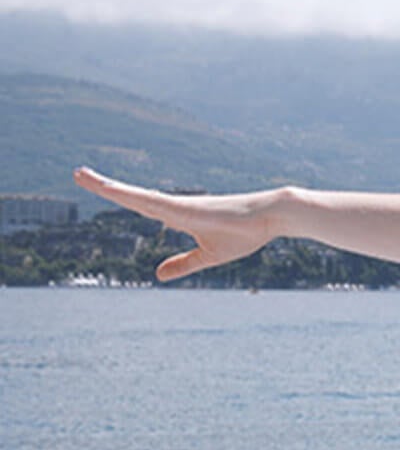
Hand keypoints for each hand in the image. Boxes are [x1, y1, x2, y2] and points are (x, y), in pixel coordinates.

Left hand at [73, 167, 279, 280]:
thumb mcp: (209, 256)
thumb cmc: (246, 233)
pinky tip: (112, 190)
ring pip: (135, 196)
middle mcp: (172, 206)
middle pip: (130, 196)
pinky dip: (130, 195)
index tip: (98, 187)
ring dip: (108, 186)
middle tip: (77, 174)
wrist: (271, 217)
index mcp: (176, 216)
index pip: (139, 205)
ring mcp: (178, 204)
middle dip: (103, 185)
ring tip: (81, 175)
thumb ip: (183, 264)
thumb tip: (157, 275)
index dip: (118, 197)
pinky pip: (152, 201)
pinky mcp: (185, 207)